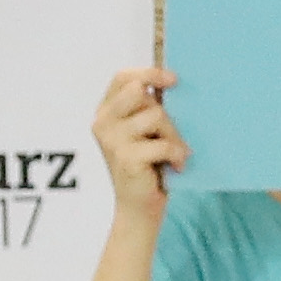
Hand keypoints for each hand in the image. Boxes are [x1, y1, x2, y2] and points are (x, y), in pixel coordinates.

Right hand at [89, 67, 184, 220]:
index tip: (174, 79)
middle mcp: (103, 122)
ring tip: (175, 154)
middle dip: (163, 111)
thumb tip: (174, 84)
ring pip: (157, 116)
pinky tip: (176, 166)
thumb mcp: (146, 133)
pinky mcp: (126, 157)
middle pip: (141, 93)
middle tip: (170, 134)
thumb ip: (149, 110)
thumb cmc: (148, 167)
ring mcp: (112, 140)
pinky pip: (164, 144)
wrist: (138, 207)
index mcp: (107, 112)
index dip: (148, 73)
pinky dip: (177, 154)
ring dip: (174, 136)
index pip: (123, 79)